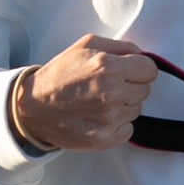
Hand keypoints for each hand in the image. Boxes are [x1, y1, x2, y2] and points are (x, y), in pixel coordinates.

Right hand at [12, 35, 157, 151]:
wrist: (33, 106)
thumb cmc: (61, 74)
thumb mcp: (87, 45)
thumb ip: (121, 47)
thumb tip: (144, 56)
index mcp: (109, 67)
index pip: (150, 70)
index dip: (139, 69)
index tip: (126, 72)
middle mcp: (112, 93)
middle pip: (145, 90)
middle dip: (130, 86)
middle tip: (108, 86)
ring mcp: (108, 119)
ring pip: (136, 110)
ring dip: (123, 106)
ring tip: (99, 101)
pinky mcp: (104, 139)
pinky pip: (128, 130)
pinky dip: (117, 125)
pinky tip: (99, 117)